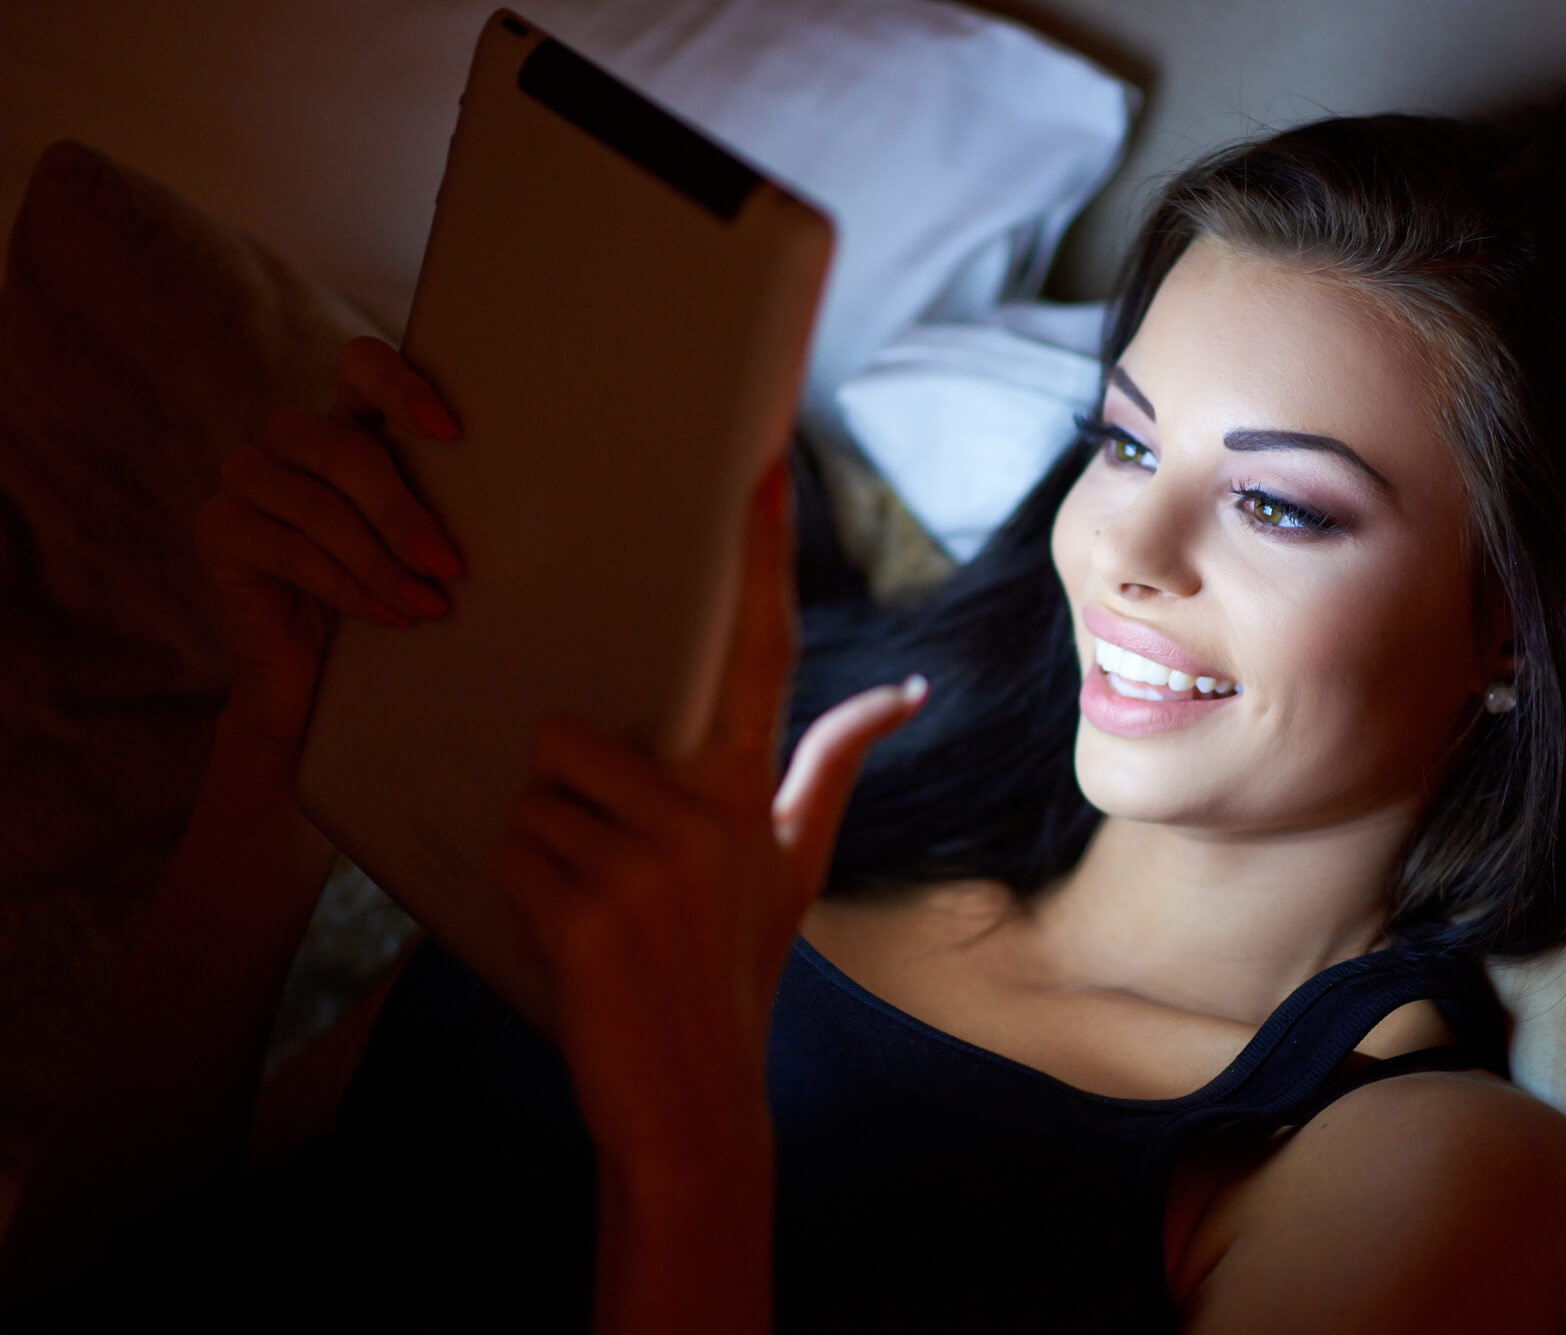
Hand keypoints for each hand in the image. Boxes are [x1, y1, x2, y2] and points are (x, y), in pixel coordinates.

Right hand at [192, 336, 466, 749]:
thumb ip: (447, 509)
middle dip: (402, 512)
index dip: (400, 387)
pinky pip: (287, 549)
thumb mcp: (423, 545)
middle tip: (450, 565)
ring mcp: (249, 478)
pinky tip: (390, 616)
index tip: (450, 430)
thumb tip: (527, 511)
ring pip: (318, 506)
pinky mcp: (218, 529)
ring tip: (428, 606)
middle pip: (343, 449)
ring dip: (380, 562)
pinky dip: (346, 587)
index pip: (362, 366)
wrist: (315, 676)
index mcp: (349, 422)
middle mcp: (293, 439)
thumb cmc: (390, 596)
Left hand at [490, 458, 925, 1170]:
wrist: (690, 1096)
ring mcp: (648, 863)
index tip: (759, 470)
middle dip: (573, 794)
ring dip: (543, 851)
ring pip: (536, 793)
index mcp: (752, 790)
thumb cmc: (739, 967)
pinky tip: (570, 943)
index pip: (760, 649)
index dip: (759, 557)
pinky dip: (520, 893)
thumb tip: (905, 693)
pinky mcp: (586, 908)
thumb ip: (832, 764)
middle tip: (614, 874)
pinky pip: (511, 848)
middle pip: (579, 736)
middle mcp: (707, 814)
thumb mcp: (796, 862)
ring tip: (593, 913)